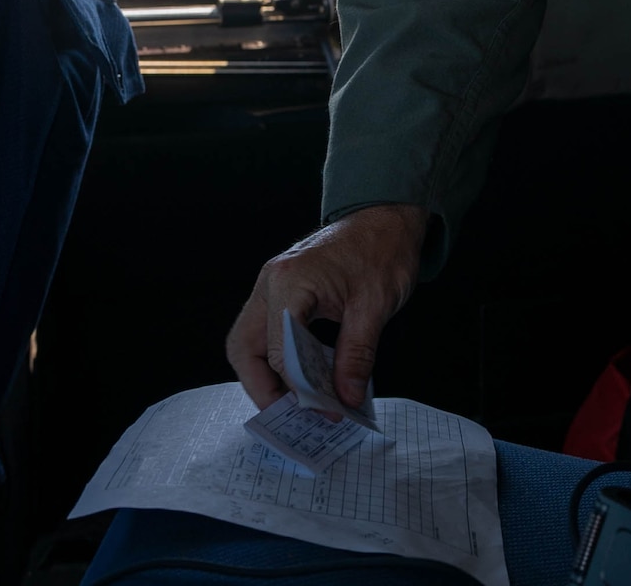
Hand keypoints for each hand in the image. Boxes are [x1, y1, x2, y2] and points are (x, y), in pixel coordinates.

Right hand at [226, 203, 426, 409]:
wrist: (386, 215)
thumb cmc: (382, 249)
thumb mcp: (375, 306)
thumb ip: (356, 356)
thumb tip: (344, 400)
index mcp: (290, 282)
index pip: (278, 352)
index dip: (301, 390)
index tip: (328, 412)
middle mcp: (271, 281)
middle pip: (244, 348)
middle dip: (263, 388)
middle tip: (293, 416)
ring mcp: (272, 283)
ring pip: (249, 341)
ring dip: (266, 374)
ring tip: (298, 402)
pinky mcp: (281, 288)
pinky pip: (267, 330)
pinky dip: (279, 357)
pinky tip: (306, 376)